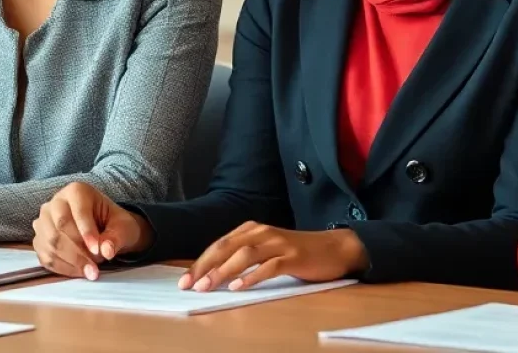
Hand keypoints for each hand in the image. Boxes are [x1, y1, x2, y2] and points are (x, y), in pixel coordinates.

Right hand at [33, 182, 152, 279]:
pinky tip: (79, 272)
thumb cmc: (114, 223)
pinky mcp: (39, 240)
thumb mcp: (123, 226)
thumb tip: (106, 250)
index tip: (98, 251)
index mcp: (77, 191)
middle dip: (78, 251)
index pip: (78, 211)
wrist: (104, 229)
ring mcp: (44, 221)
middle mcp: (56, 202)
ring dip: (71, 262)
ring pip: (51, 244)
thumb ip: (116, 237)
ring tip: (90, 271)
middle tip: (94, 267)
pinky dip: (63, 268)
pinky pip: (46, 257)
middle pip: (60, 228)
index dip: (87, 232)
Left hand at [179, 222, 369, 292]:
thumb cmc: (296, 253)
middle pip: (227, 247)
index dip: (201, 261)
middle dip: (205, 266)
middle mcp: (263, 232)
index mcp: (253, 229)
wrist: (333, 248)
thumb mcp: (267, 250)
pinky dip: (252, 276)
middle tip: (189, 285)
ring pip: (245, 255)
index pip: (220, 244)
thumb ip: (244, 256)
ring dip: (224, 271)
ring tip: (208, 287)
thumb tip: (213, 274)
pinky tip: (239, 287)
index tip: (184, 280)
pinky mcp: (293, 256)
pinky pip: (269, 266)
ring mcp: (278, 243)